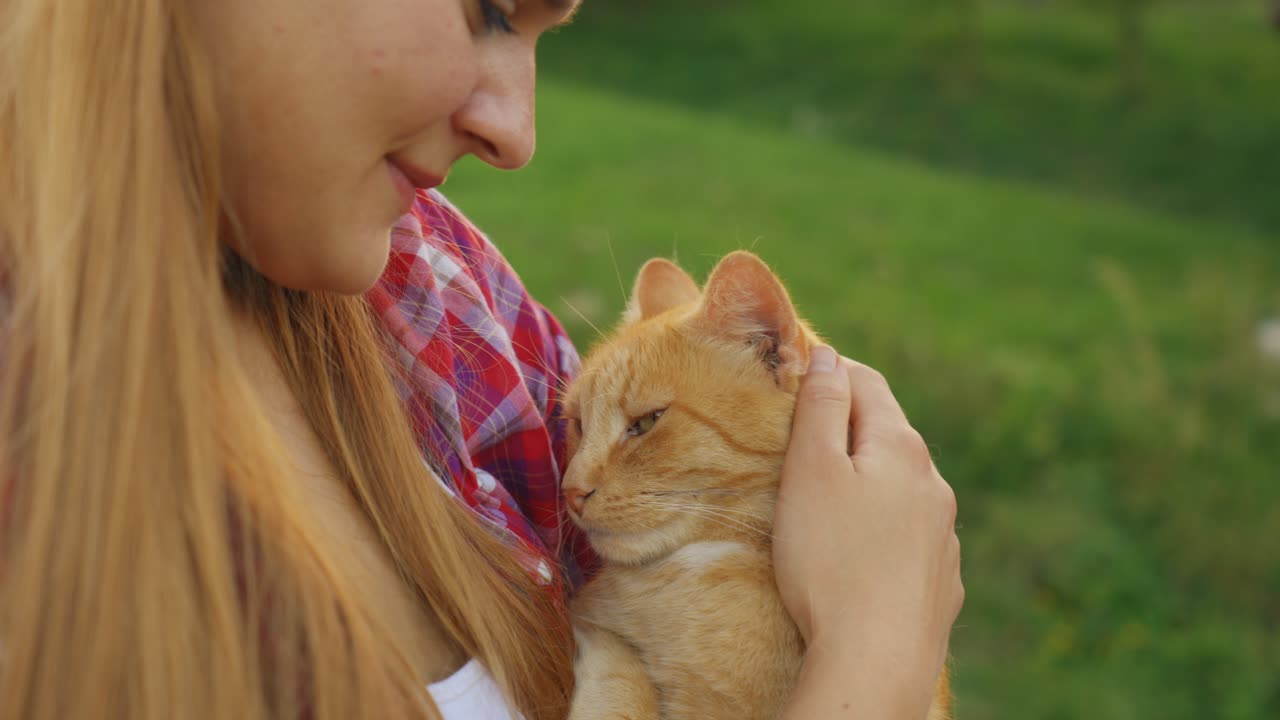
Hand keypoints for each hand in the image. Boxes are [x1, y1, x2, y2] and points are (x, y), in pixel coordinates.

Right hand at [773, 346, 961, 696]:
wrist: (878, 660)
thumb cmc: (831, 561)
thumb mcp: (811, 472)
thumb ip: (821, 408)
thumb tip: (829, 356)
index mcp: (901, 448)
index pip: (867, 383)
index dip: (831, 370)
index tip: (799, 372)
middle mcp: (933, 484)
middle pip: (888, 433)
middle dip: (849, 426)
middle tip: (803, 434)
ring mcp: (943, 535)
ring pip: (902, 488)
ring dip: (869, 480)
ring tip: (828, 500)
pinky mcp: (940, 580)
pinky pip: (910, 536)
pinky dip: (883, 528)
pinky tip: (860, 552)